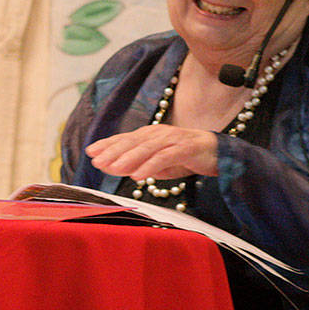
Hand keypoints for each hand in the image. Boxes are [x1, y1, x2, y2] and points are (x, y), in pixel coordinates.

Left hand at [84, 125, 219, 182]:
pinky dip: (150, 166)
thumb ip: (138, 164)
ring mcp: (172, 140)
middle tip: (96, 162)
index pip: (125, 138)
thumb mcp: (158, 163)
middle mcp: (159, 134)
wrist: (219, 152)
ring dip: (128, 159)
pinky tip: (139, 175)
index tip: (90, 152)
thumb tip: (115, 169)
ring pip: (146, 148)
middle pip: (132, 142)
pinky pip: (165, 158)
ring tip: (113, 169)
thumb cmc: (184, 157)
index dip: (107, 144)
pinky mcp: (186, 149)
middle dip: (113, 151)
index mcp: (150, 135)